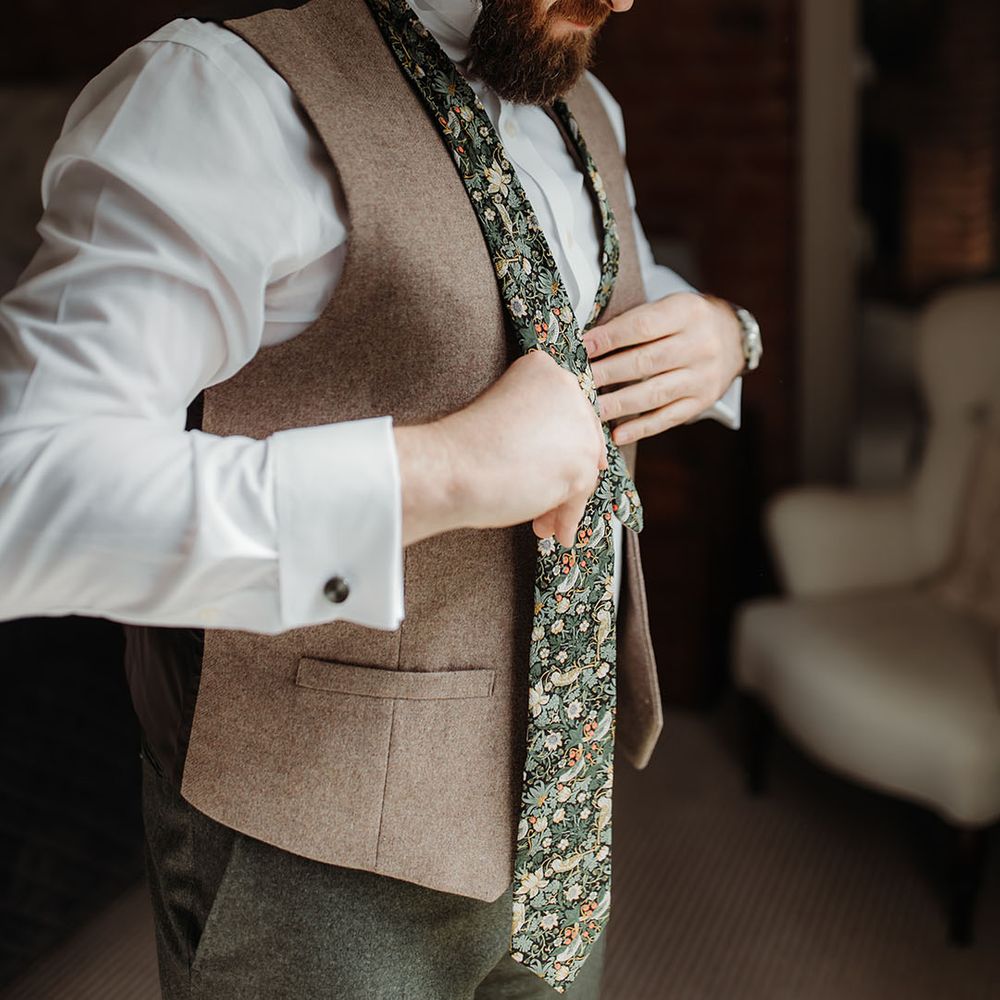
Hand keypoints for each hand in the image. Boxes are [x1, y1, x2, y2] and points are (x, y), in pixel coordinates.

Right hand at [394, 350, 606, 548]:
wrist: (449, 468)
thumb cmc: (463, 448)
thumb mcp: (505, 419)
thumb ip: (537, 428)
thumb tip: (565, 459)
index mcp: (542, 368)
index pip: (565, 411)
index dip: (557, 445)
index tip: (547, 466)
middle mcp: (566, 388)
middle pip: (579, 441)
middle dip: (564, 476)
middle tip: (546, 501)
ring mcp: (577, 425)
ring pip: (581, 471)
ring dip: (561, 501)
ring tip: (542, 523)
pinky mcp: (581, 462)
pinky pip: (579, 496)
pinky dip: (566, 517)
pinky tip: (553, 533)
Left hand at [582, 291, 744, 444]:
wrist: (734, 337)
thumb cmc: (686, 321)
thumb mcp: (669, 306)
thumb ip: (636, 321)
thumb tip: (588, 342)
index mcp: (687, 313)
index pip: (643, 326)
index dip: (610, 338)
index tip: (582, 347)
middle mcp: (699, 345)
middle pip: (646, 362)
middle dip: (607, 373)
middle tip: (579, 381)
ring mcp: (702, 377)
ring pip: (654, 393)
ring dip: (618, 404)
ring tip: (590, 408)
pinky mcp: (702, 401)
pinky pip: (668, 418)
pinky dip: (641, 427)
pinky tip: (617, 434)